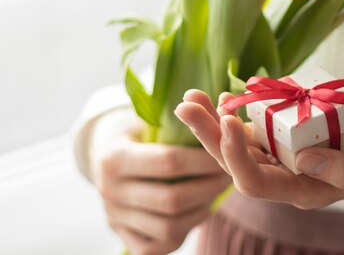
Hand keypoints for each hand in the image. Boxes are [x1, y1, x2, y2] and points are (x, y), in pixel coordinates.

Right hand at [90, 106, 230, 254]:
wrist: (103, 156)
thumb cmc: (138, 131)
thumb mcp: (147, 118)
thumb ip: (176, 122)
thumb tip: (218, 113)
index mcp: (114, 157)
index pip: (170, 162)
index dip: (204, 160)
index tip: (225, 152)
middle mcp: (110, 191)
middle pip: (172, 199)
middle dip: (209, 187)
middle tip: (229, 175)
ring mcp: (114, 218)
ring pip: (169, 227)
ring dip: (202, 210)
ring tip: (217, 192)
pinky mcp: (123, 236)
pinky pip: (160, 245)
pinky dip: (185, 230)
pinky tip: (198, 210)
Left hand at [175, 91, 343, 209]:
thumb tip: (305, 161)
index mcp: (305, 190)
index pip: (258, 183)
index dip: (237, 156)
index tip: (229, 122)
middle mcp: (287, 176)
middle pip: (236, 163)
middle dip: (209, 136)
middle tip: (187, 105)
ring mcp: (283, 155)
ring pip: (238, 144)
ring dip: (212, 122)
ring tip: (192, 97)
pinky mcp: (285, 136)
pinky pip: (253, 127)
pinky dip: (236, 112)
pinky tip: (222, 96)